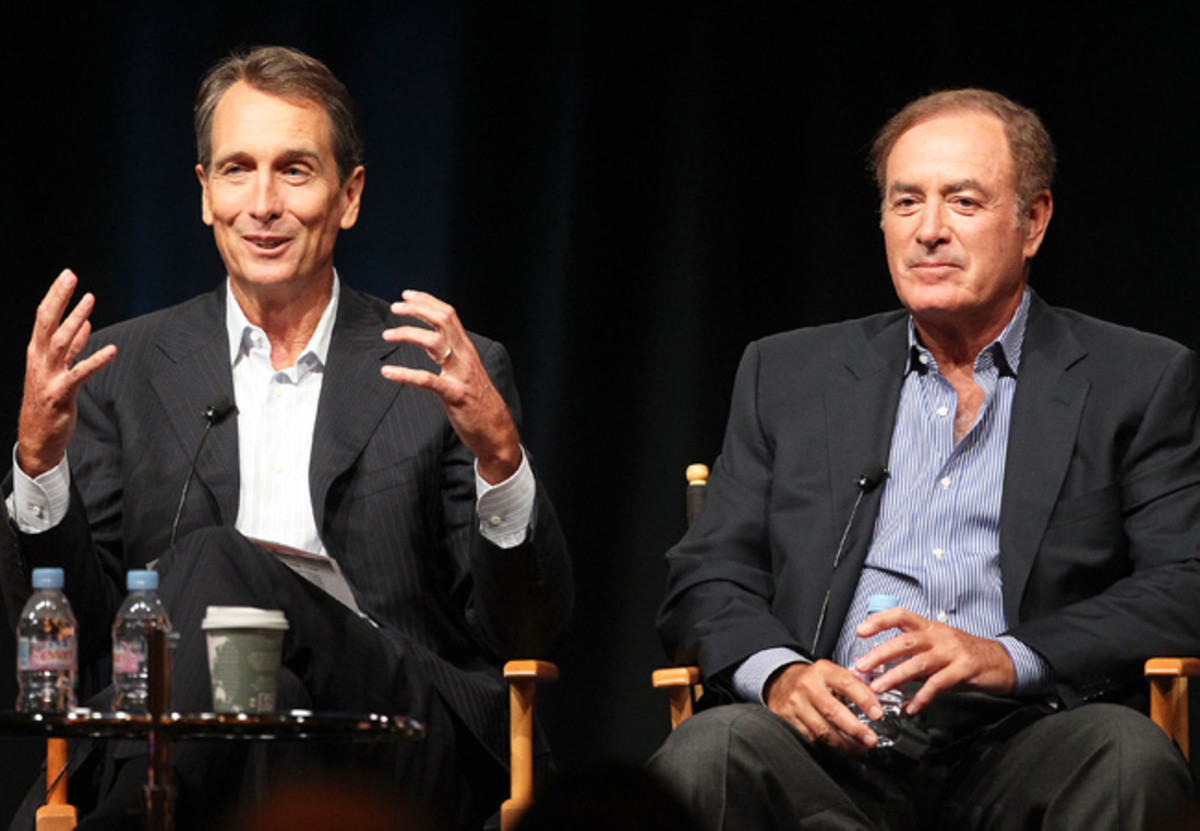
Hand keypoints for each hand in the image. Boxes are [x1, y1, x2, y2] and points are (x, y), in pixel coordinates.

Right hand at [17, 270, 117, 476]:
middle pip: (47, 323)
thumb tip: (84, 323)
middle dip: (59, 298)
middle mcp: (39, 361)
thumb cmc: (48, 402)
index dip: (55, 296)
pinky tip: (112, 350)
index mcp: (37, 353)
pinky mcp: (60, 394)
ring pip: (61, 342)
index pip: (43, 318)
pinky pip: (79, 374)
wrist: (37, 438)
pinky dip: (95, 360)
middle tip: (71, 277)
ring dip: (75, 319)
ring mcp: (48, 377)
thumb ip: (72, 347)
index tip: (67, 276)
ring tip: (90, 300)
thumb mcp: (58, 369)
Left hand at [380, 290, 520, 483]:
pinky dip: (405, 374)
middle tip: (394, 308)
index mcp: (467, 350)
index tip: (407, 295)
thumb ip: (453, 356)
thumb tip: (435, 341)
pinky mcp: (455, 395)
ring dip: (408, 334)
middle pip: (443, 320)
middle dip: (417, 309)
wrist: (497, 431)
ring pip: (435, 343)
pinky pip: (427, 381)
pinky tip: (387, 372)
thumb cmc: (479, 404)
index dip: (427, 301)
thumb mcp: (467, 372)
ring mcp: (461, 375)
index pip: (449, 315)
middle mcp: (465, 357)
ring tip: (387, 335)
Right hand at [763, 660, 882, 754]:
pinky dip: (827, 747)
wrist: (781, 681)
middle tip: (871, 740)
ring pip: (822, 730)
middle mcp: (807, 686)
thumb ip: (852, 684)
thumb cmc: (813, 680)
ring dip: (844, 744)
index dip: (864, 699)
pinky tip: (839, 748)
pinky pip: (810, 738)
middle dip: (855, 730)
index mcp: (823, 671)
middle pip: (833, 711)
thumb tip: (878, 701)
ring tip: (858, 748)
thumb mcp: (831, 673)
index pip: (847, 683)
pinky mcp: (786, 719)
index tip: (877, 714)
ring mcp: (795, 703)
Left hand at [853, 608, 1016, 714]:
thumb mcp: (937, 647)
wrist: (1002, 661)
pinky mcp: (965, 670)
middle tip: (861, 666)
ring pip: (919, 663)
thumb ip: (912, 654)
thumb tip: (882, 666)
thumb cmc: (964, 654)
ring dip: (895, 676)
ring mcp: (952, 652)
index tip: (860, 630)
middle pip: (905, 641)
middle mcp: (939, 637)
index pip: (901, 615)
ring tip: (878, 688)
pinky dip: (922, 697)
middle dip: (880, 653)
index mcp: (930, 627)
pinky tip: (911, 708)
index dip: (879, 620)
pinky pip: (939, 684)